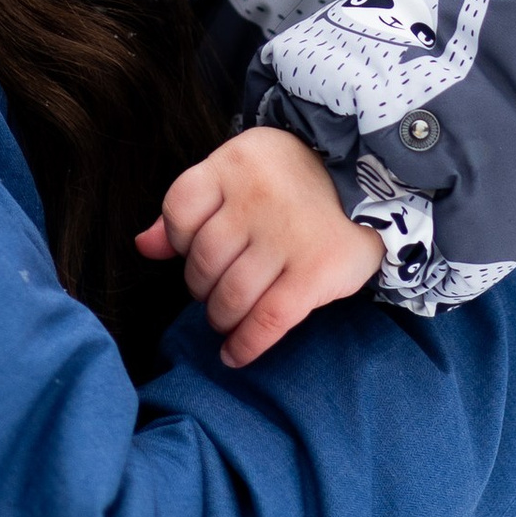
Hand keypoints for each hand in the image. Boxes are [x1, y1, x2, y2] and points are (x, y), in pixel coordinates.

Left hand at [135, 127, 383, 366]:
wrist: (371, 181)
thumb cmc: (292, 182)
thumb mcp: (240, 174)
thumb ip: (191, 207)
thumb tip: (144, 246)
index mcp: (235, 162)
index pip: (180, 208)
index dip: (180, 240)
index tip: (197, 252)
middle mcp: (257, 196)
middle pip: (203, 261)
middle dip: (202, 286)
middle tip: (217, 290)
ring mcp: (287, 235)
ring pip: (230, 296)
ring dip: (221, 318)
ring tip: (227, 320)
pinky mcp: (315, 271)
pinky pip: (267, 321)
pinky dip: (246, 344)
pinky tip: (236, 354)